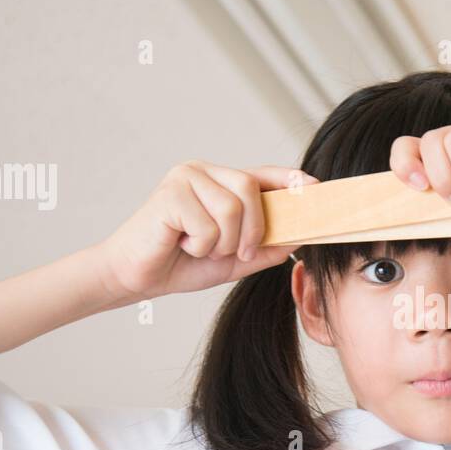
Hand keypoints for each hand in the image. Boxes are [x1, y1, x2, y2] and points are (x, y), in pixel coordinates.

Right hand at [96, 162, 315, 300]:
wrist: (135, 277)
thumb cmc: (180, 263)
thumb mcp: (234, 258)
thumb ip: (266, 247)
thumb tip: (301, 236)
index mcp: (219, 182)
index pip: (262, 174)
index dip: (289, 180)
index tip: (316, 188)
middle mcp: (203, 171)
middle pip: (251, 189)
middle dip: (251, 229)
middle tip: (233, 251)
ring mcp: (184, 178)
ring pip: (232, 208)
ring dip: (222, 242)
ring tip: (199, 248)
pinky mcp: (169, 194)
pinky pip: (208, 224)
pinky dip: (200, 245)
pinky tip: (180, 245)